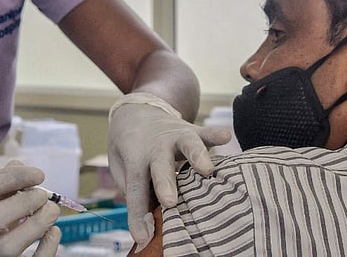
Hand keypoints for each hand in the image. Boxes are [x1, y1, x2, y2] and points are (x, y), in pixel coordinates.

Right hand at [0, 162, 60, 256]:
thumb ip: (4, 182)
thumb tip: (24, 169)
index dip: (16, 177)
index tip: (39, 175)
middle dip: (26, 203)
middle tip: (43, 195)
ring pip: (9, 246)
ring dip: (38, 223)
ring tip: (51, 211)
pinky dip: (46, 247)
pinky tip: (53, 232)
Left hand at [108, 99, 230, 249]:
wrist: (137, 110)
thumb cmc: (129, 148)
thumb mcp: (120, 167)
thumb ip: (135, 190)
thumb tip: (150, 221)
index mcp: (134, 158)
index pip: (136, 189)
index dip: (138, 213)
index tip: (142, 237)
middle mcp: (156, 147)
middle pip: (160, 166)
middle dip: (165, 184)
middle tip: (170, 202)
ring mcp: (175, 136)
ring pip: (187, 145)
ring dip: (197, 156)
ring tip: (207, 169)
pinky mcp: (192, 130)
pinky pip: (205, 132)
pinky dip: (215, 134)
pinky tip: (226, 136)